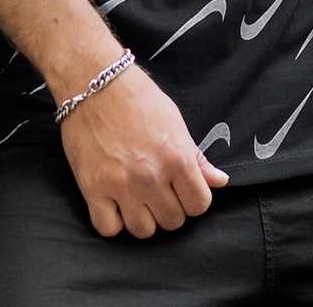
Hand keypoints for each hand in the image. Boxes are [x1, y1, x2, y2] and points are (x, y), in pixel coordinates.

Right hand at [58, 62, 228, 238]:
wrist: (95, 82)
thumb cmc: (137, 96)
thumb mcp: (175, 121)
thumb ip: (197, 157)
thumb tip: (219, 181)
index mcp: (176, 157)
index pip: (199, 205)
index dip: (193, 199)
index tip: (182, 190)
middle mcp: (151, 175)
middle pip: (173, 221)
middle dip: (169, 208)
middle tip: (158, 189)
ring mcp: (121, 185)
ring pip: (143, 231)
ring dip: (143, 217)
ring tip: (137, 197)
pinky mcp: (93, 188)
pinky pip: (108, 228)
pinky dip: (113, 221)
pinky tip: (115, 202)